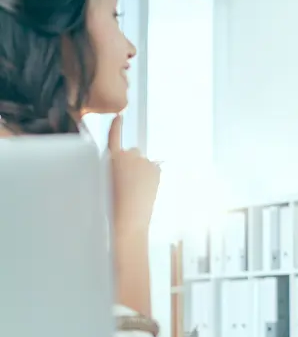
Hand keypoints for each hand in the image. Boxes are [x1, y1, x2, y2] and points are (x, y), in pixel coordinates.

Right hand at [107, 114, 160, 236]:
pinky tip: (144, 191)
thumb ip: (113, 169)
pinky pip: (153, 170)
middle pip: (132, 153)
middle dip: (130, 164)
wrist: (127, 220)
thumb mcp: (103, 183)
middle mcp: (128, 155)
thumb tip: (128, 165)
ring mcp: (144, 161)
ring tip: (134, 191)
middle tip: (126, 185)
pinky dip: (150, 177)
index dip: (116, 127)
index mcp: (110, 158)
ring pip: (143, 163)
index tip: (119, 116)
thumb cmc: (110, 207)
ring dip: (140, 172)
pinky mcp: (155, 169)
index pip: (113, 137)